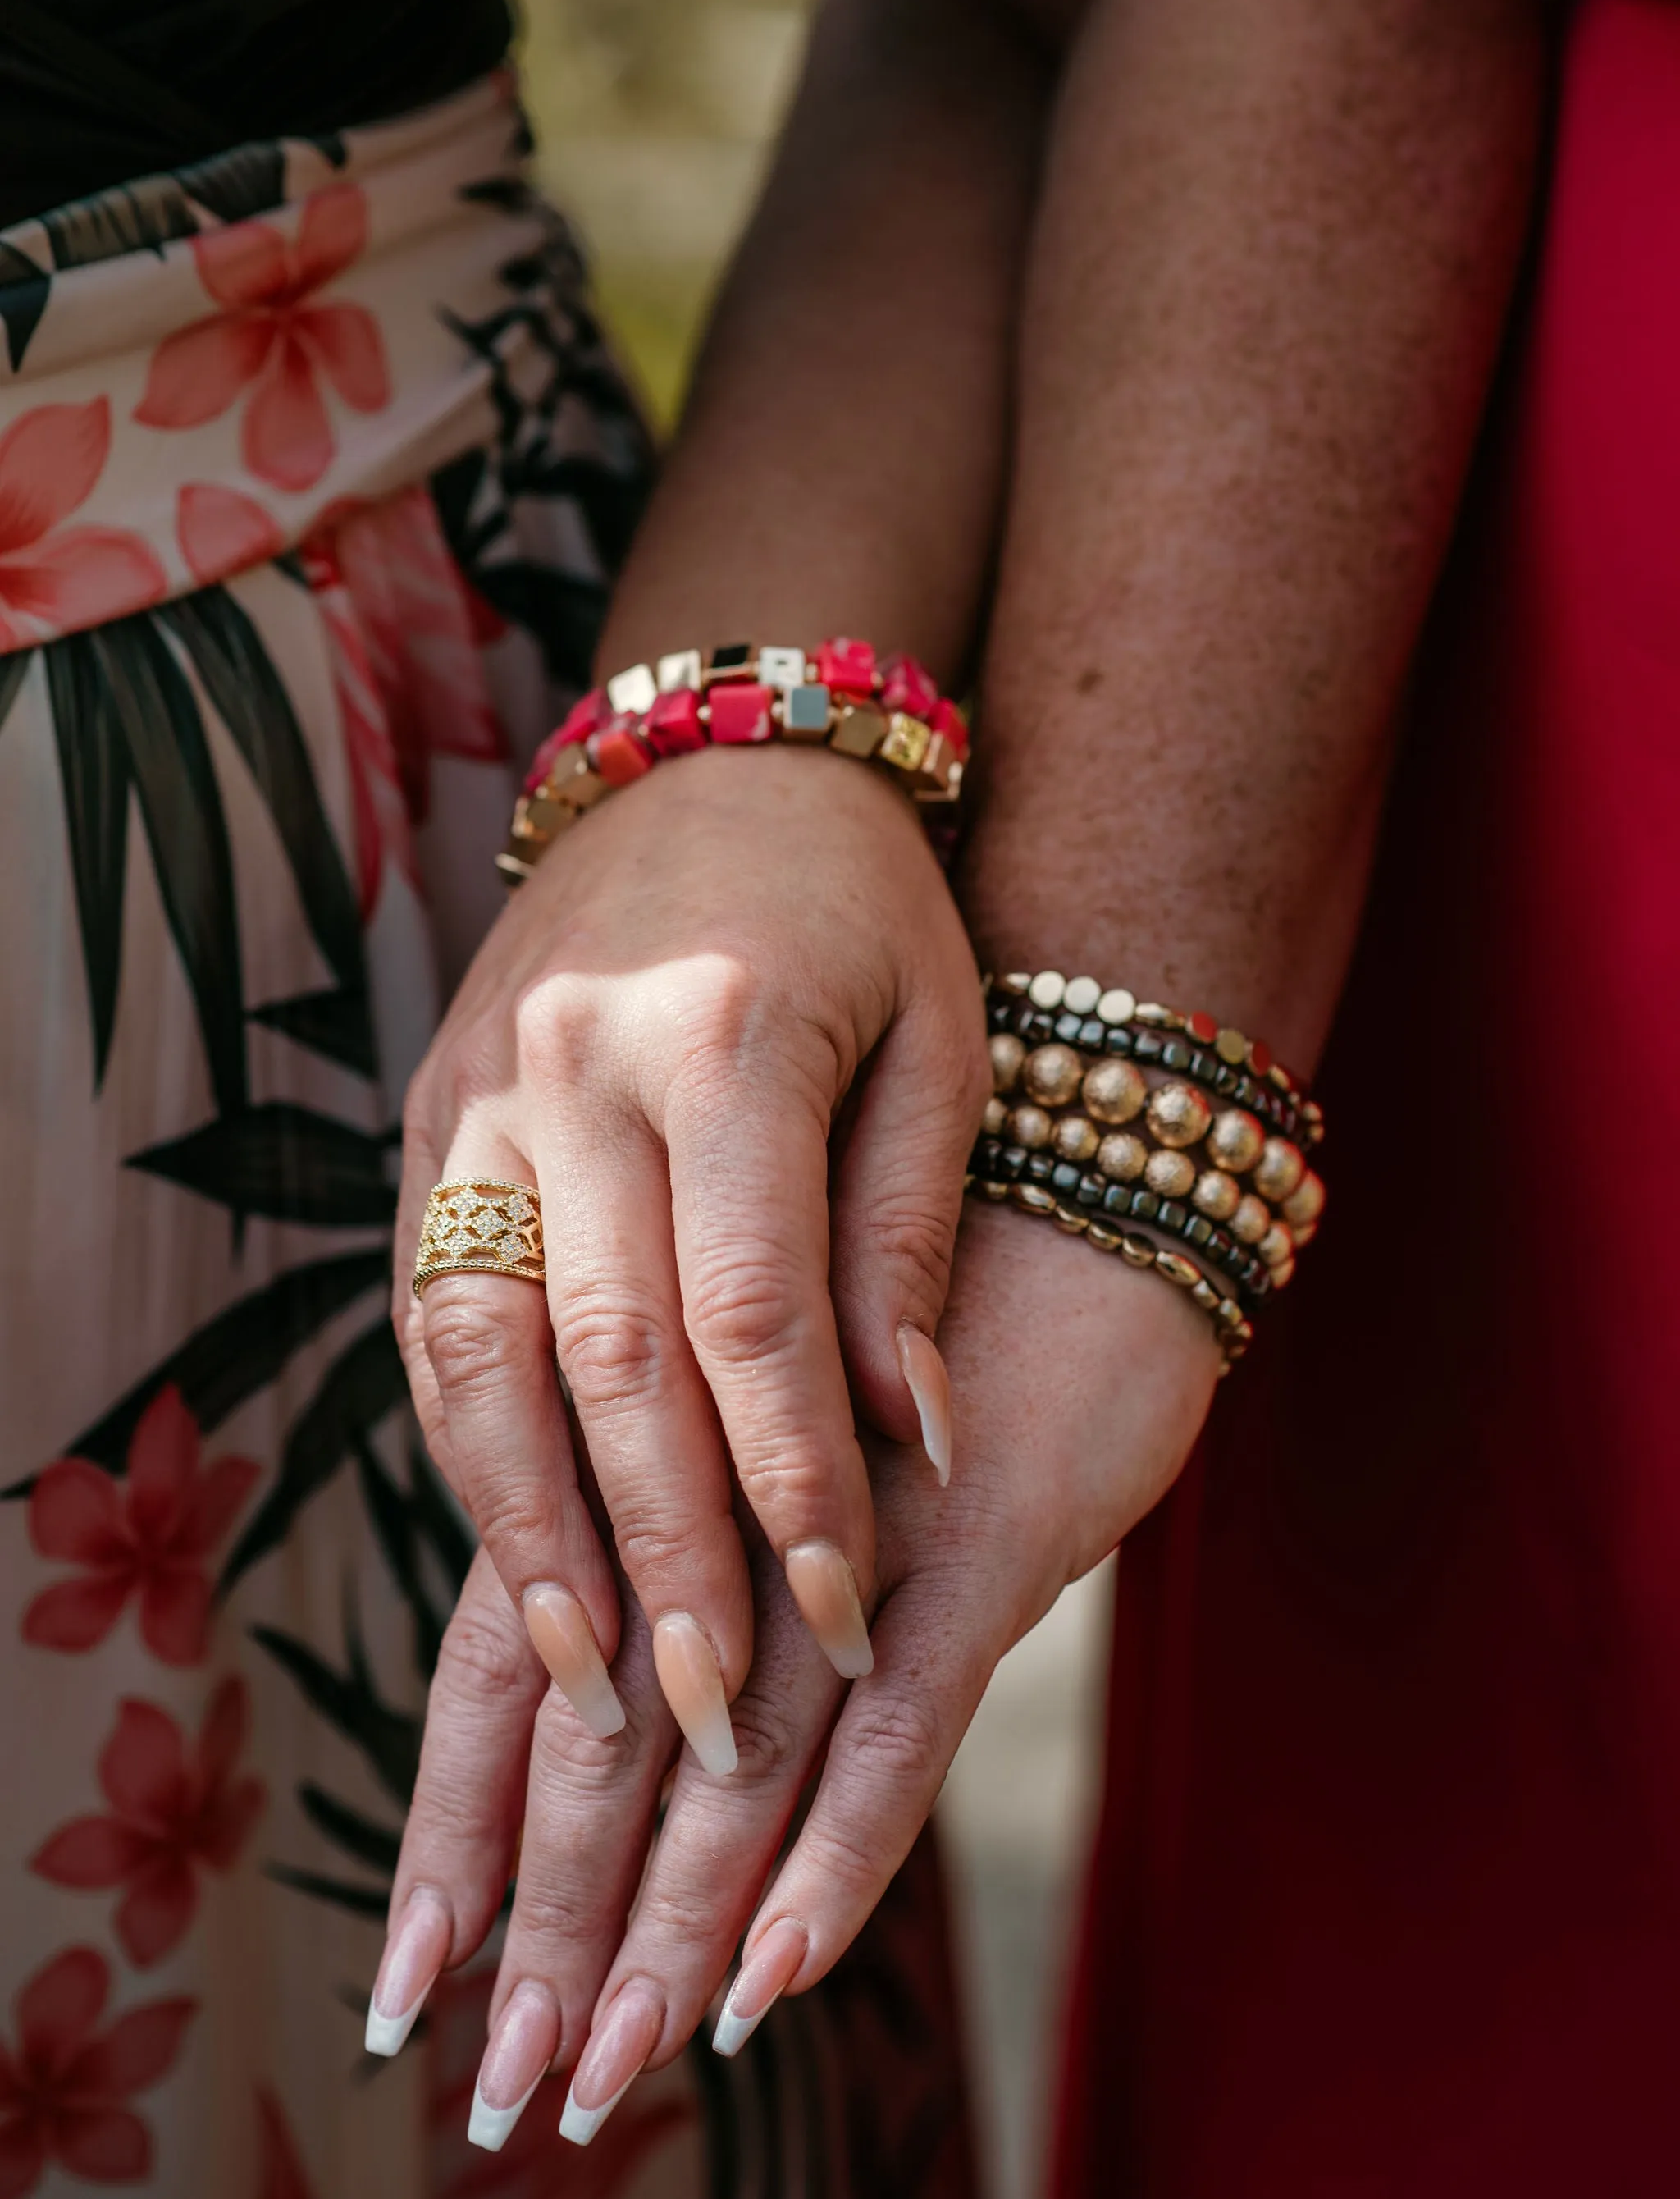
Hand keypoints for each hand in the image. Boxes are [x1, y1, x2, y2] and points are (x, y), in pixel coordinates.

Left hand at [367, 1199, 1216, 2140]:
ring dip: (663, 1924)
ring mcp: (850, 1525)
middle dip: (552, 1920)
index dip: (461, 1823)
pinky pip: (893, 1725)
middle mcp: (725, 1499)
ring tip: (595, 2071)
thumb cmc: (934, 1282)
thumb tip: (656, 1675)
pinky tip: (771, 1967)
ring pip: (730, 1759)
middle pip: (604, 1741)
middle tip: (497, 2086)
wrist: (1087, 1158)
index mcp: (657, 1460)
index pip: (518, 1667)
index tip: (412, 1972)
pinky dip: (833, 1854)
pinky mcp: (977, 1542)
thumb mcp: (801, 1400)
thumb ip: (716, 1512)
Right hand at [393, 742, 986, 1766]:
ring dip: (529, 1531)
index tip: (843, 1622)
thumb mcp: (940, 1042)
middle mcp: (572, 1066)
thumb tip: (914, 1444)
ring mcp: (478, 1090)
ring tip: (588, 1680)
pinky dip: (472, 1441)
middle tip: (712, 1718)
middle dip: (664, 1557)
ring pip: (477, 1349)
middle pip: (605, 1359)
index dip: (795, 1486)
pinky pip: (431, 1304)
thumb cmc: (866, 907)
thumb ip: (908, 1240)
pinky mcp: (432, 1111)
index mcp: (721, 1034)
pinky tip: (519, 1545)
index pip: (749, 1315)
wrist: (716, 760)